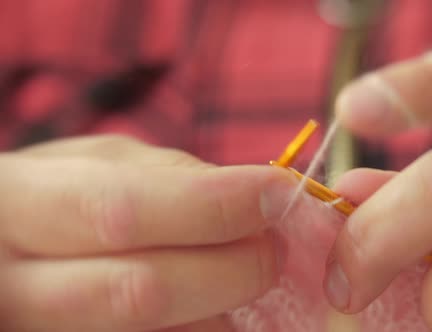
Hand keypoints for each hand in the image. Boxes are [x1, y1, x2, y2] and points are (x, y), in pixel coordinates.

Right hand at [0, 135, 296, 331]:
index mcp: (13, 205)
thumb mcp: (97, 164)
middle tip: (272, 246)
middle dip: (232, 268)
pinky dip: (203, 329)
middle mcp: (13, 285)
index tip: (277, 192)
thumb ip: (168, 176)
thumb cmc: (60, 194)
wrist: (10, 253)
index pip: (120, 212)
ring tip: (240, 272)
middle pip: (139, 293)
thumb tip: (255, 196)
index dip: (212, 206)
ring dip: (221, 308)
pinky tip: (211, 307)